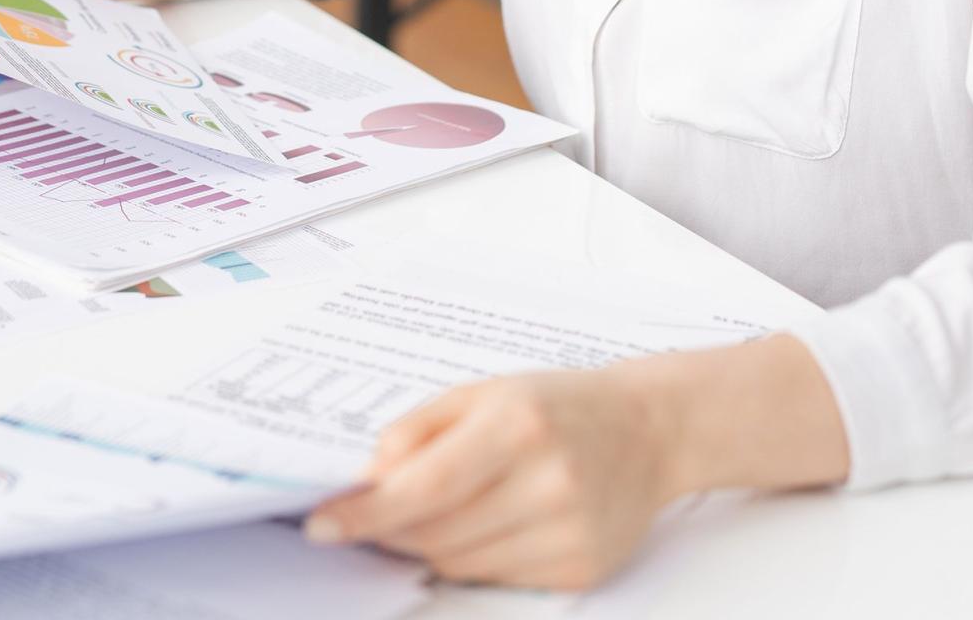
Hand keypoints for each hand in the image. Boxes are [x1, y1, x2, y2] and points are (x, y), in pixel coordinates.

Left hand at [302, 366, 681, 591]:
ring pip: (458, 563)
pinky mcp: (580, 569)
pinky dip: (473, 556)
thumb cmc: (557, 405)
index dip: (368, 511)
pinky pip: (495, 579)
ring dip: (430, 543)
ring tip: (445, 507)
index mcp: (519, 426)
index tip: (323, 525)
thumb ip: (417, 431)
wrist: (649, 431)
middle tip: (373, 510)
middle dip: (391, 526)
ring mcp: (569, 533)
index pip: (427, 485)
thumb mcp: (482, 392)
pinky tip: (490, 522)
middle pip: (436, 532)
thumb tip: (366, 481)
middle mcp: (549, 483)